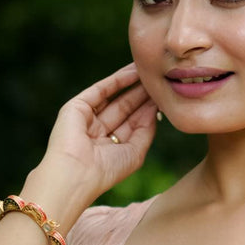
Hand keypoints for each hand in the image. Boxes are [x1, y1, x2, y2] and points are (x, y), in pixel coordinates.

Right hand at [36, 62, 157, 200]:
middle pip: (126, 107)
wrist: (76, 173)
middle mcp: (99, 131)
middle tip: (162, 79)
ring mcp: (87, 118)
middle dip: (143, 94)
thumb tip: (154, 109)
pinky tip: (134, 72)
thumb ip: (145, 131)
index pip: (134, 122)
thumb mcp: (135, 152)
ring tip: (151, 70)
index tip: (167, 96)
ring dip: (133, 84)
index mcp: (111, 146)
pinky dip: (118, 80)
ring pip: (115, 96)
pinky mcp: (77, 106)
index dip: (149, 109)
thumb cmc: (106, 170)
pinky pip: (101, 89)